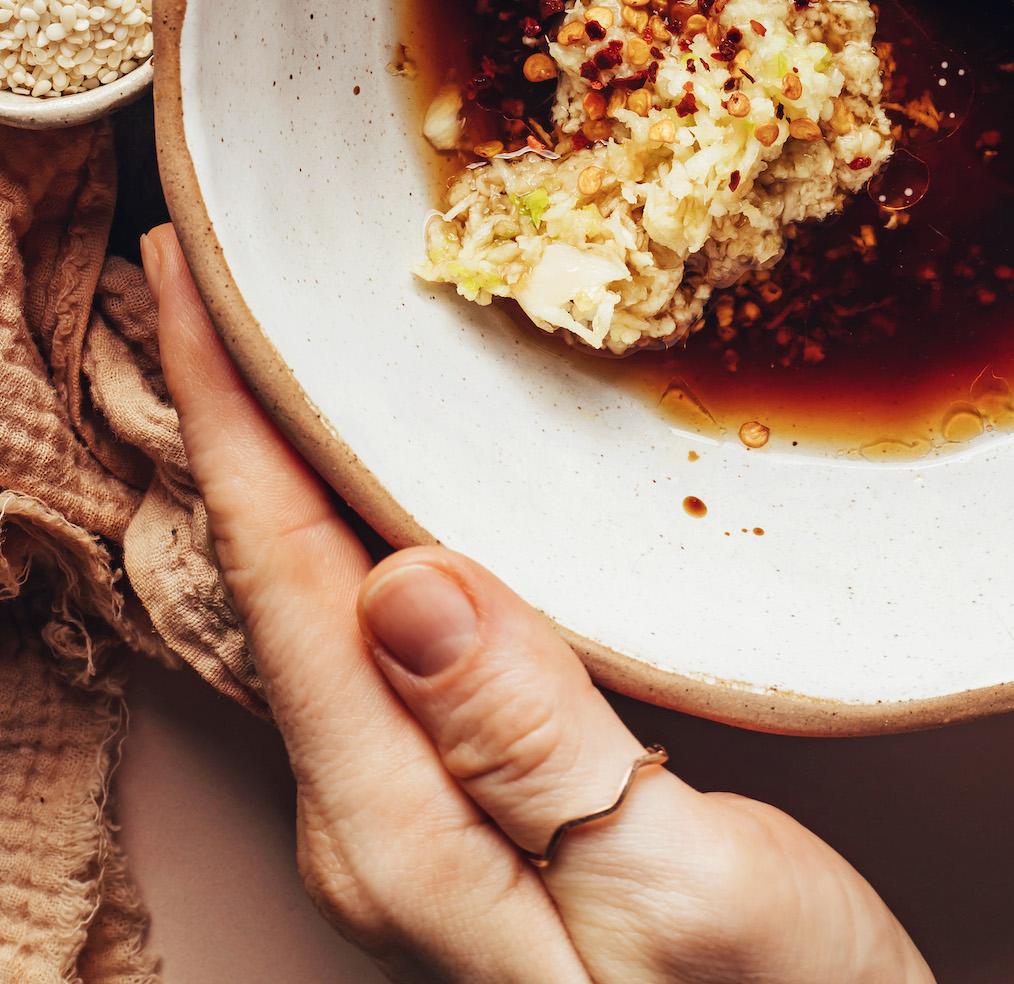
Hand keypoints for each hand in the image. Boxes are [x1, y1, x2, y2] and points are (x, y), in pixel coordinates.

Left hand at [139, 224, 932, 983]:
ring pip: (326, 595)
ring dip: (290, 458)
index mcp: (398, 829)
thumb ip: (527, 738)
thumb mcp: (676, 889)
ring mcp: (418, 816)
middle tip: (209, 273)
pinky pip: (385, 628)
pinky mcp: (475, 803)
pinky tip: (376, 478)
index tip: (186, 275)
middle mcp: (377, 819)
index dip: (224, 411)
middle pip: (277, 574)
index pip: (283, 576)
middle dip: (232, 413)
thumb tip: (404, 578)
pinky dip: (362, 518)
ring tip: (266, 344)